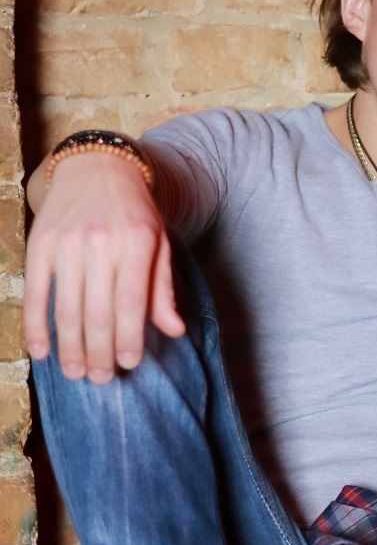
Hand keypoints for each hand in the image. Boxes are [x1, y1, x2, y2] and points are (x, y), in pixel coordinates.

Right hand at [24, 151, 185, 381]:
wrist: (96, 166)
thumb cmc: (134, 211)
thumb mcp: (159, 242)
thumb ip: (162, 288)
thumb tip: (173, 331)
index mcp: (136, 243)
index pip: (132, 303)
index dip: (129, 338)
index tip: (129, 363)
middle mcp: (100, 243)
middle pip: (98, 312)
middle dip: (99, 352)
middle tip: (100, 378)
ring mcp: (67, 244)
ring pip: (67, 308)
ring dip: (70, 347)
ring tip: (75, 373)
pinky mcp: (40, 244)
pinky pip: (35, 293)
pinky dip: (36, 325)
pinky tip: (42, 351)